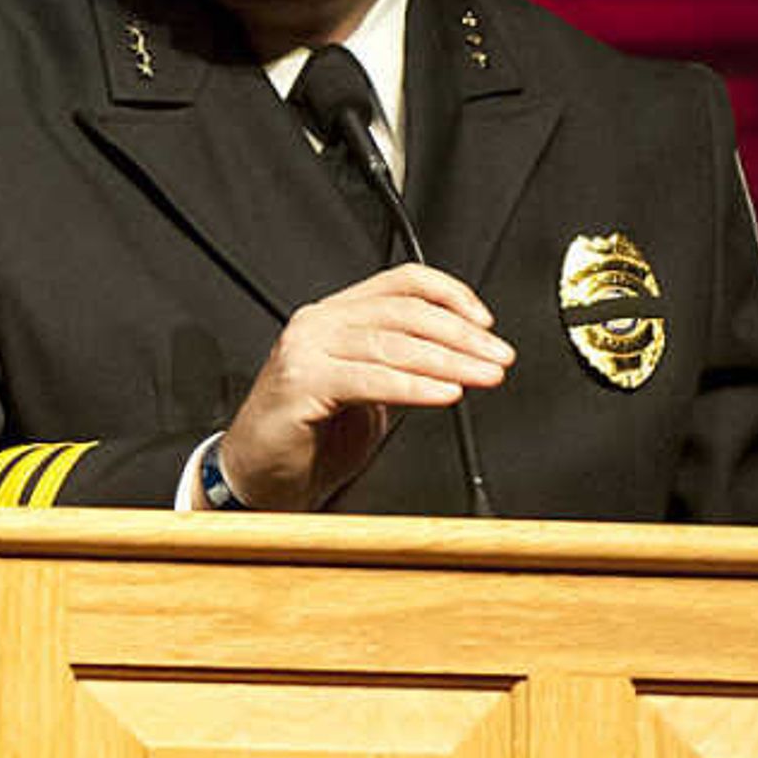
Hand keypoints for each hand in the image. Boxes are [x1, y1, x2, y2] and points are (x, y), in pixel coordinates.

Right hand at [214, 264, 510, 510]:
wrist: (258, 475)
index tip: (486, 323)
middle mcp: (317, 323)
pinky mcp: (300, 383)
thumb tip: (463, 354)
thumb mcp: (369, 391)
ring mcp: (305, 350)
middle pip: (405, 313)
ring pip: (393, 344)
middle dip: (463, 335)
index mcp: (335, 315)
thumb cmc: (311, 437)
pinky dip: (414, 387)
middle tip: (499, 356)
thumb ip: (403, 365)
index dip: (452, 294)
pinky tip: (445, 394)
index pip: (402, 282)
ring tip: (484, 376)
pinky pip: (370, 380)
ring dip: (450, 361)